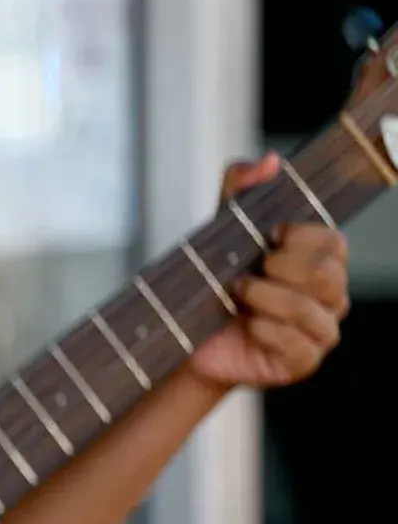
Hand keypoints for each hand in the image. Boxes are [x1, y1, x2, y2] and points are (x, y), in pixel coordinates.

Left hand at [188, 153, 349, 390]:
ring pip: (309, 309)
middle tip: (246, 272)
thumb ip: (242, 189)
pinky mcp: (303, 363)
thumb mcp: (222, 229)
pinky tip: (246, 325)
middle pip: (327, 274)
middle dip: (279, 269)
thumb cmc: (215, 280)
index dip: (299, 237)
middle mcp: (331, 296)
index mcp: (322, 261)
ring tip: (238, 296)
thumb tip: (270, 161)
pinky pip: (297, 344)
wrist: (190, 337)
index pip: (333, 242)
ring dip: (264, 298)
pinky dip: (265, 330)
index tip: (267, 237)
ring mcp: (321, 332)